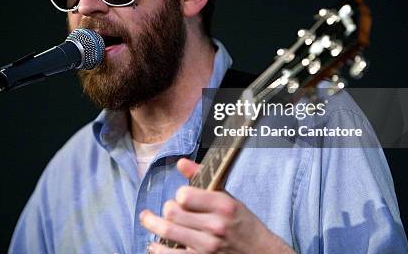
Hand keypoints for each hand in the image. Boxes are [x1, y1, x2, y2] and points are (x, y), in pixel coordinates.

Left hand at [139, 158, 293, 252]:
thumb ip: (203, 178)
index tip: (181, 198)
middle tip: (167, 210)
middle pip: (172, 213)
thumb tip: (181, 162)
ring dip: (152, 225)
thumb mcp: (228, 198)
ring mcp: (208, 247)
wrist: (261, 253)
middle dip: (166, 209)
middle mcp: (215, 226)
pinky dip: (157, 249)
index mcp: (223, 205)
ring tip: (147, 219)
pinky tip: (153, 245)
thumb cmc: (243, 224)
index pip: (184, 195)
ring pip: (167, 232)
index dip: (179, 195)